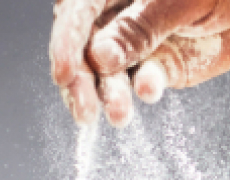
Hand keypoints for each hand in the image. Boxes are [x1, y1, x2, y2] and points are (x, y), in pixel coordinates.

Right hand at [50, 0, 229, 126]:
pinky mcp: (164, 66)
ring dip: (111, 94)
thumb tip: (99, 57)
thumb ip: (141, 26)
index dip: (65, 44)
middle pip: (86, 48)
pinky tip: (150, 90)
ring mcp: (141, 43)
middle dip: (82, 82)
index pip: (75, 13)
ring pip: (112, 73)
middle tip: (86, 111)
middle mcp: (119, 15)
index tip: (65, 75)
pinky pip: (147, 80)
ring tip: (118, 116)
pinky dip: (146, 87)